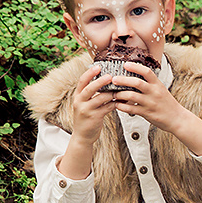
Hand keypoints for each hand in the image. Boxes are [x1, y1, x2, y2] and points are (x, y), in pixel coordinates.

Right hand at [59, 65, 116, 179]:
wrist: (83, 136)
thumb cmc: (87, 118)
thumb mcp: (85, 104)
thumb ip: (93, 94)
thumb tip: (107, 81)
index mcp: (77, 96)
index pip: (82, 81)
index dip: (89, 73)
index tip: (98, 66)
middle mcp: (80, 102)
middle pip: (89, 88)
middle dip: (100, 81)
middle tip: (110, 76)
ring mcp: (86, 110)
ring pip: (100, 98)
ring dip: (112, 92)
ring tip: (121, 88)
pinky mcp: (94, 117)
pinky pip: (107, 107)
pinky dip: (116, 103)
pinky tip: (123, 100)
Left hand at [111, 63, 201, 154]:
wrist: (177, 118)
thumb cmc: (167, 103)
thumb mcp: (161, 90)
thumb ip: (150, 84)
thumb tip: (134, 76)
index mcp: (158, 84)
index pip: (147, 72)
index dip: (135, 67)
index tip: (126, 64)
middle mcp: (154, 92)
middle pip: (136, 82)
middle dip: (123, 80)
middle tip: (114, 79)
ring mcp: (150, 103)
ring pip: (131, 95)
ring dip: (120, 94)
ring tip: (114, 93)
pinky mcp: (147, 113)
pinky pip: (131, 109)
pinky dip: (122, 106)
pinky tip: (117, 105)